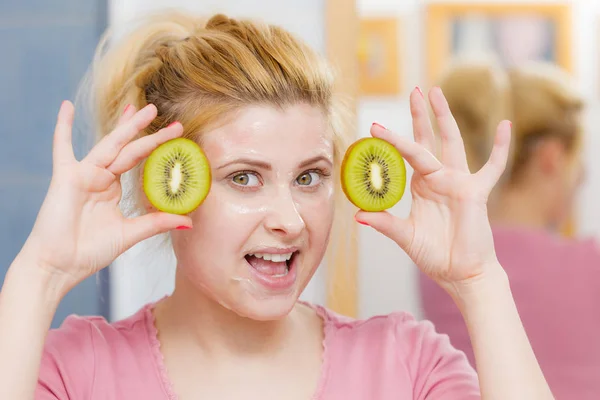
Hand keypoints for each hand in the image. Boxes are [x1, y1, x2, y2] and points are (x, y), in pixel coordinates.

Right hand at [17, 101, 192, 292]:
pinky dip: (63, 128)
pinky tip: (66, 107)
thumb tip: (188, 222)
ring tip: (141, 108)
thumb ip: (157, 223)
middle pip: (127, 148)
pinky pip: (62, 148)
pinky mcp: (66, 178)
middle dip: (146, 131)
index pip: (137, 160)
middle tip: (166, 117)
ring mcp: (83, 175)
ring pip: (109, 145)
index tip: (174, 135)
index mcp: (112, 188)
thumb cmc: (89, 251)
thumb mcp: (131, 233)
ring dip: (125, 127)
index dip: (154, 146)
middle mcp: (99, 177)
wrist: (60, 266)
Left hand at [356, 87, 509, 289]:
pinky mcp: (477, 192)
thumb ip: (385, 223)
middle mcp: (439, 178)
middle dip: (421, 116)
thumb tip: (358, 215)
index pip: (405, 156)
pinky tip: (505, 124)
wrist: (461, 274)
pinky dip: (500, 148)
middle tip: (414, 91)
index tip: (373, 127)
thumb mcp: (405, 237)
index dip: (392, 141)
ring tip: (436, 92)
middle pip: (428, 140)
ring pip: (453, 143)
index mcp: (421, 186)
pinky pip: (492, 167)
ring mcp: (459, 182)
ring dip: (445, 118)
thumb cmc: (435, 255)